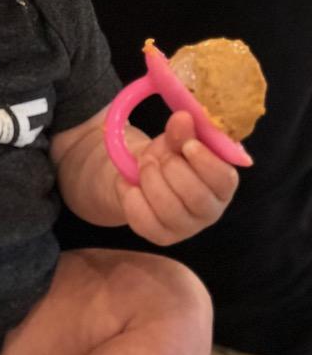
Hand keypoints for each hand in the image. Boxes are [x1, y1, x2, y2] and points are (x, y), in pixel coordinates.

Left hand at [115, 112, 241, 245]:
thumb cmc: (169, 156)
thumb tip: (183, 117)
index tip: (188, 145)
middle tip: (157, 155)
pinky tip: (131, 184)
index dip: (205, 161)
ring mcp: (186, 227)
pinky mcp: (161, 236)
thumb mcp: (175, 138)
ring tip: (144, 166)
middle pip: (196, 195)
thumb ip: (181, 130)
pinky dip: (131, 196)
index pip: (224, 179)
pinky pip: (144, 220)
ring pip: (169, 208)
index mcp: (223, 183)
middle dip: (170, 168)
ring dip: (150, 179)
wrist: (142, 175)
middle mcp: (210, 210)